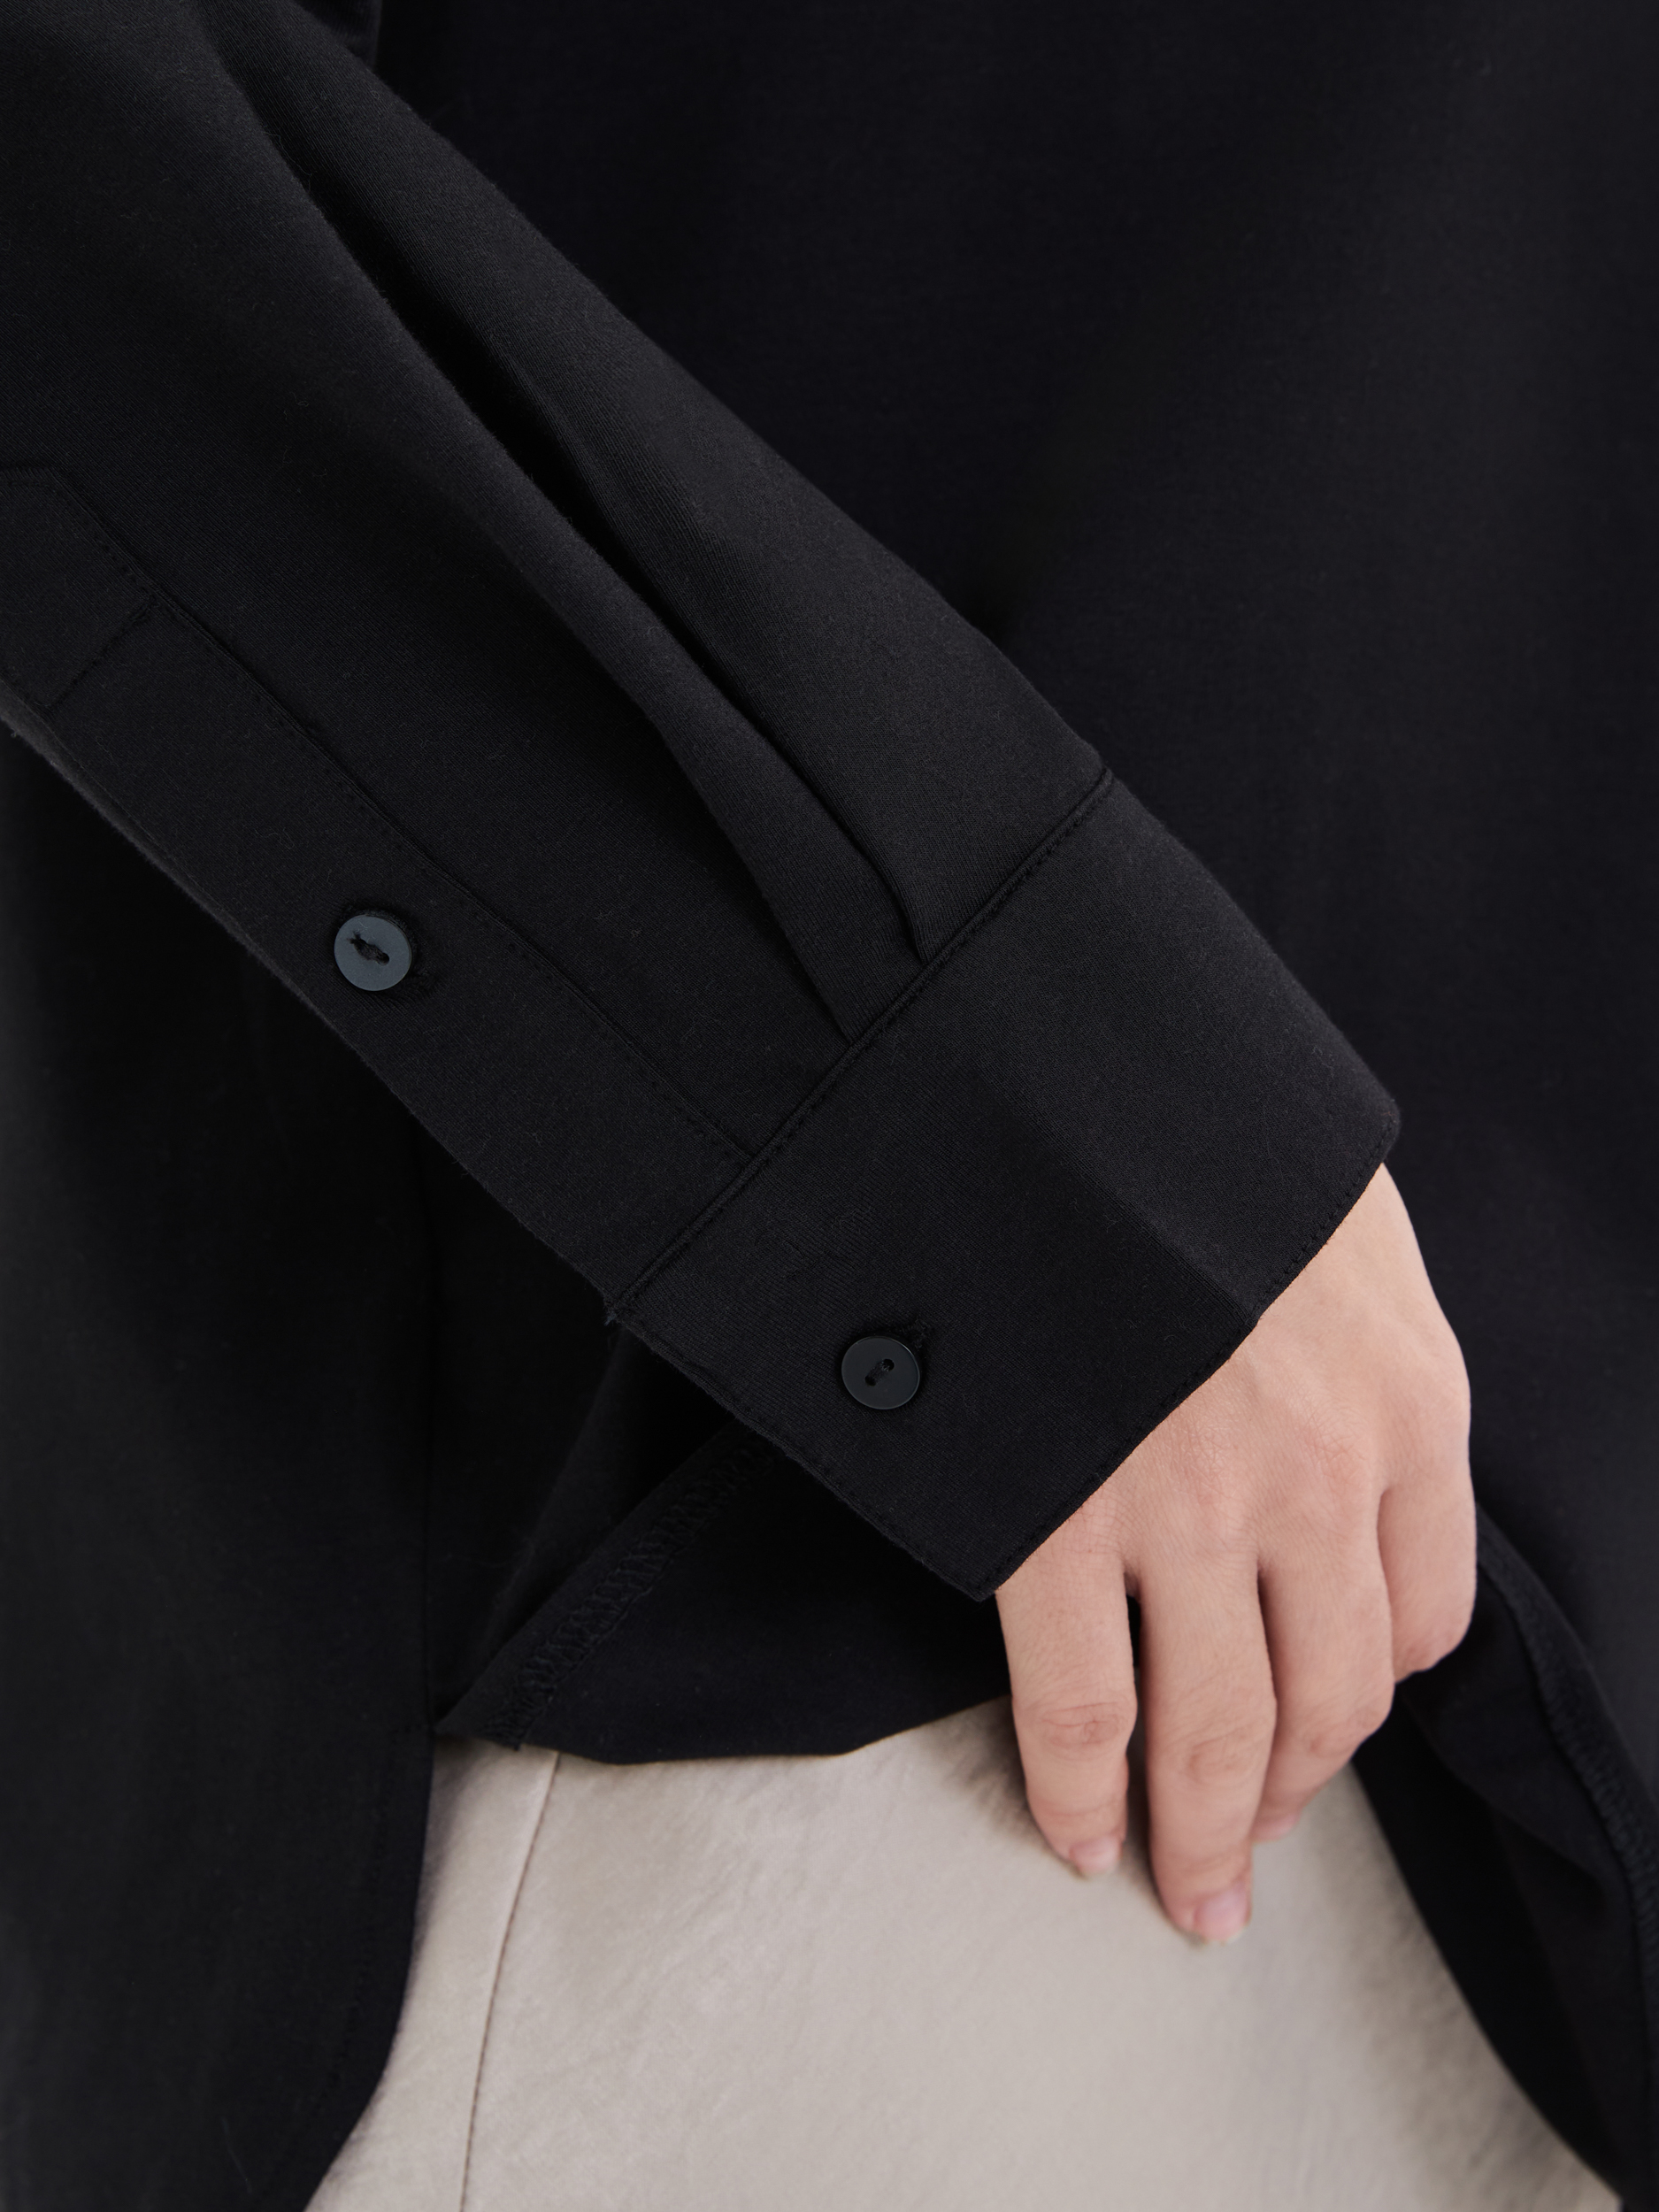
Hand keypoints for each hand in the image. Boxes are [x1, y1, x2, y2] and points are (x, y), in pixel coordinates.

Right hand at [995, 1165, 1473, 1941]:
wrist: (1049, 1073)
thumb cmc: (1191, 1132)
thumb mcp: (1332, 1218)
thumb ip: (1354, 1335)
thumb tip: (1328, 1405)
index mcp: (1407, 1401)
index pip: (1425, 1618)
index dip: (1370, 1696)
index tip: (1328, 1727)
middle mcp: (1318, 1479)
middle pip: (1326, 1702)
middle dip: (1288, 1797)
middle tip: (1252, 1857)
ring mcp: (1188, 1510)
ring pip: (1211, 1730)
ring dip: (1200, 1833)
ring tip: (1185, 1888)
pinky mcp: (1059, 1522)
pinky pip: (1080, 1709)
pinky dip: (1080, 1795)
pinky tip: (1080, 1836)